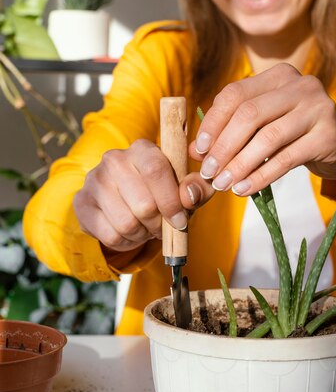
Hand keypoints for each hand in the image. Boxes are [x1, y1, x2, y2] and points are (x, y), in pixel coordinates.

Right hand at [74, 139, 213, 251]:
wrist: (128, 201)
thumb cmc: (163, 192)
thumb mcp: (187, 189)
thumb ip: (199, 188)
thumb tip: (188, 196)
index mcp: (143, 149)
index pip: (155, 170)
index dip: (170, 200)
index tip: (180, 220)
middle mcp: (114, 159)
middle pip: (143, 204)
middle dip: (158, 224)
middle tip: (162, 225)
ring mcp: (94, 180)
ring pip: (126, 223)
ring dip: (142, 234)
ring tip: (146, 227)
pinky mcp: (81, 202)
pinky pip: (110, 235)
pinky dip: (126, 242)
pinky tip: (130, 233)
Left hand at [190, 63, 335, 197]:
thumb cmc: (294, 134)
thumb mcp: (262, 127)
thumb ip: (229, 133)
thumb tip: (194, 150)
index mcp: (279, 75)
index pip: (235, 94)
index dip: (213, 123)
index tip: (200, 150)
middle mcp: (301, 84)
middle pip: (249, 114)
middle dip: (224, 147)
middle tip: (209, 173)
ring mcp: (318, 107)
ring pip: (267, 138)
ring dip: (240, 165)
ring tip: (224, 184)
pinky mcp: (329, 134)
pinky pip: (286, 158)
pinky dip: (261, 176)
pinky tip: (245, 189)